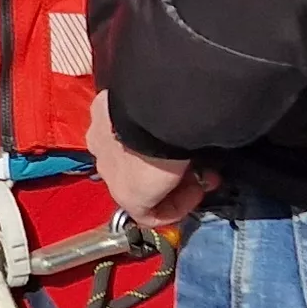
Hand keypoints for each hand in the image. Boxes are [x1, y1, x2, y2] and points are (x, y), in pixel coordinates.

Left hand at [87, 90, 215, 227]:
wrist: (154, 112)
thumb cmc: (162, 97)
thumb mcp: (159, 101)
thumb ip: (164, 113)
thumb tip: (185, 114)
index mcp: (105, 115)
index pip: (130, 135)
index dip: (163, 143)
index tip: (188, 142)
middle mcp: (101, 143)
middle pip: (136, 162)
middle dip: (169, 166)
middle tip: (202, 163)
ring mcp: (110, 172)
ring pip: (142, 186)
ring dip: (176, 186)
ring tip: (205, 178)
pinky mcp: (126, 197)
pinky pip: (150, 210)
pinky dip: (176, 205)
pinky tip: (196, 193)